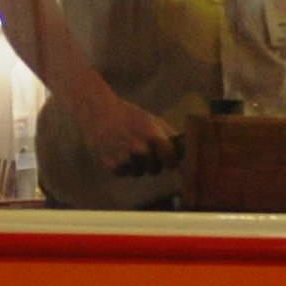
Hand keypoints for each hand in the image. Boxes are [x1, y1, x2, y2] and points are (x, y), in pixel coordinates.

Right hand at [62, 83, 179, 176]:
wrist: (99, 112)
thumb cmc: (129, 115)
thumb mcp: (153, 120)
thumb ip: (170, 136)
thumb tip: (187, 152)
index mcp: (153, 136)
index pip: (172, 160)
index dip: (171, 159)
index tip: (168, 158)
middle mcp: (140, 150)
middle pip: (156, 169)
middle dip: (153, 162)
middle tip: (142, 148)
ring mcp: (125, 159)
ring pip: (139, 172)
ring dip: (137, 165)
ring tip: (128, 148)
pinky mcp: (111, 166)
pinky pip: (125, 173)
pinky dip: (123, 166)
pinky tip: (118, 152)